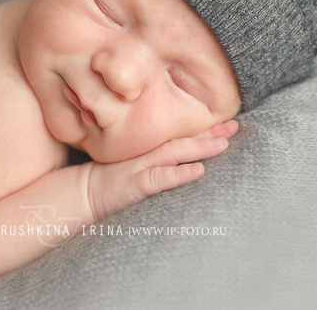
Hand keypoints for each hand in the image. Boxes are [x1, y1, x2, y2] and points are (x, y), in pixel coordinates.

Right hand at [86, 120, 238, 220]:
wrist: (80, 194)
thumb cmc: (109, 180)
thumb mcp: (133, 164)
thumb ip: (156, 158)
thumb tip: (184, 158)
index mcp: (150, 149)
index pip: (182, 136)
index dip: (206, 129)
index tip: (230, 123)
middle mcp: (148, 154)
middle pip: (184, 140)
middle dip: (211, 133)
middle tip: (235, 126)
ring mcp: (140, 167)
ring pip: (175, 153)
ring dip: (200, 147)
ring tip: (223, 144)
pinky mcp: (133, 185)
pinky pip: (159, 178)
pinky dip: (179, 174)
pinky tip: (198, 171)